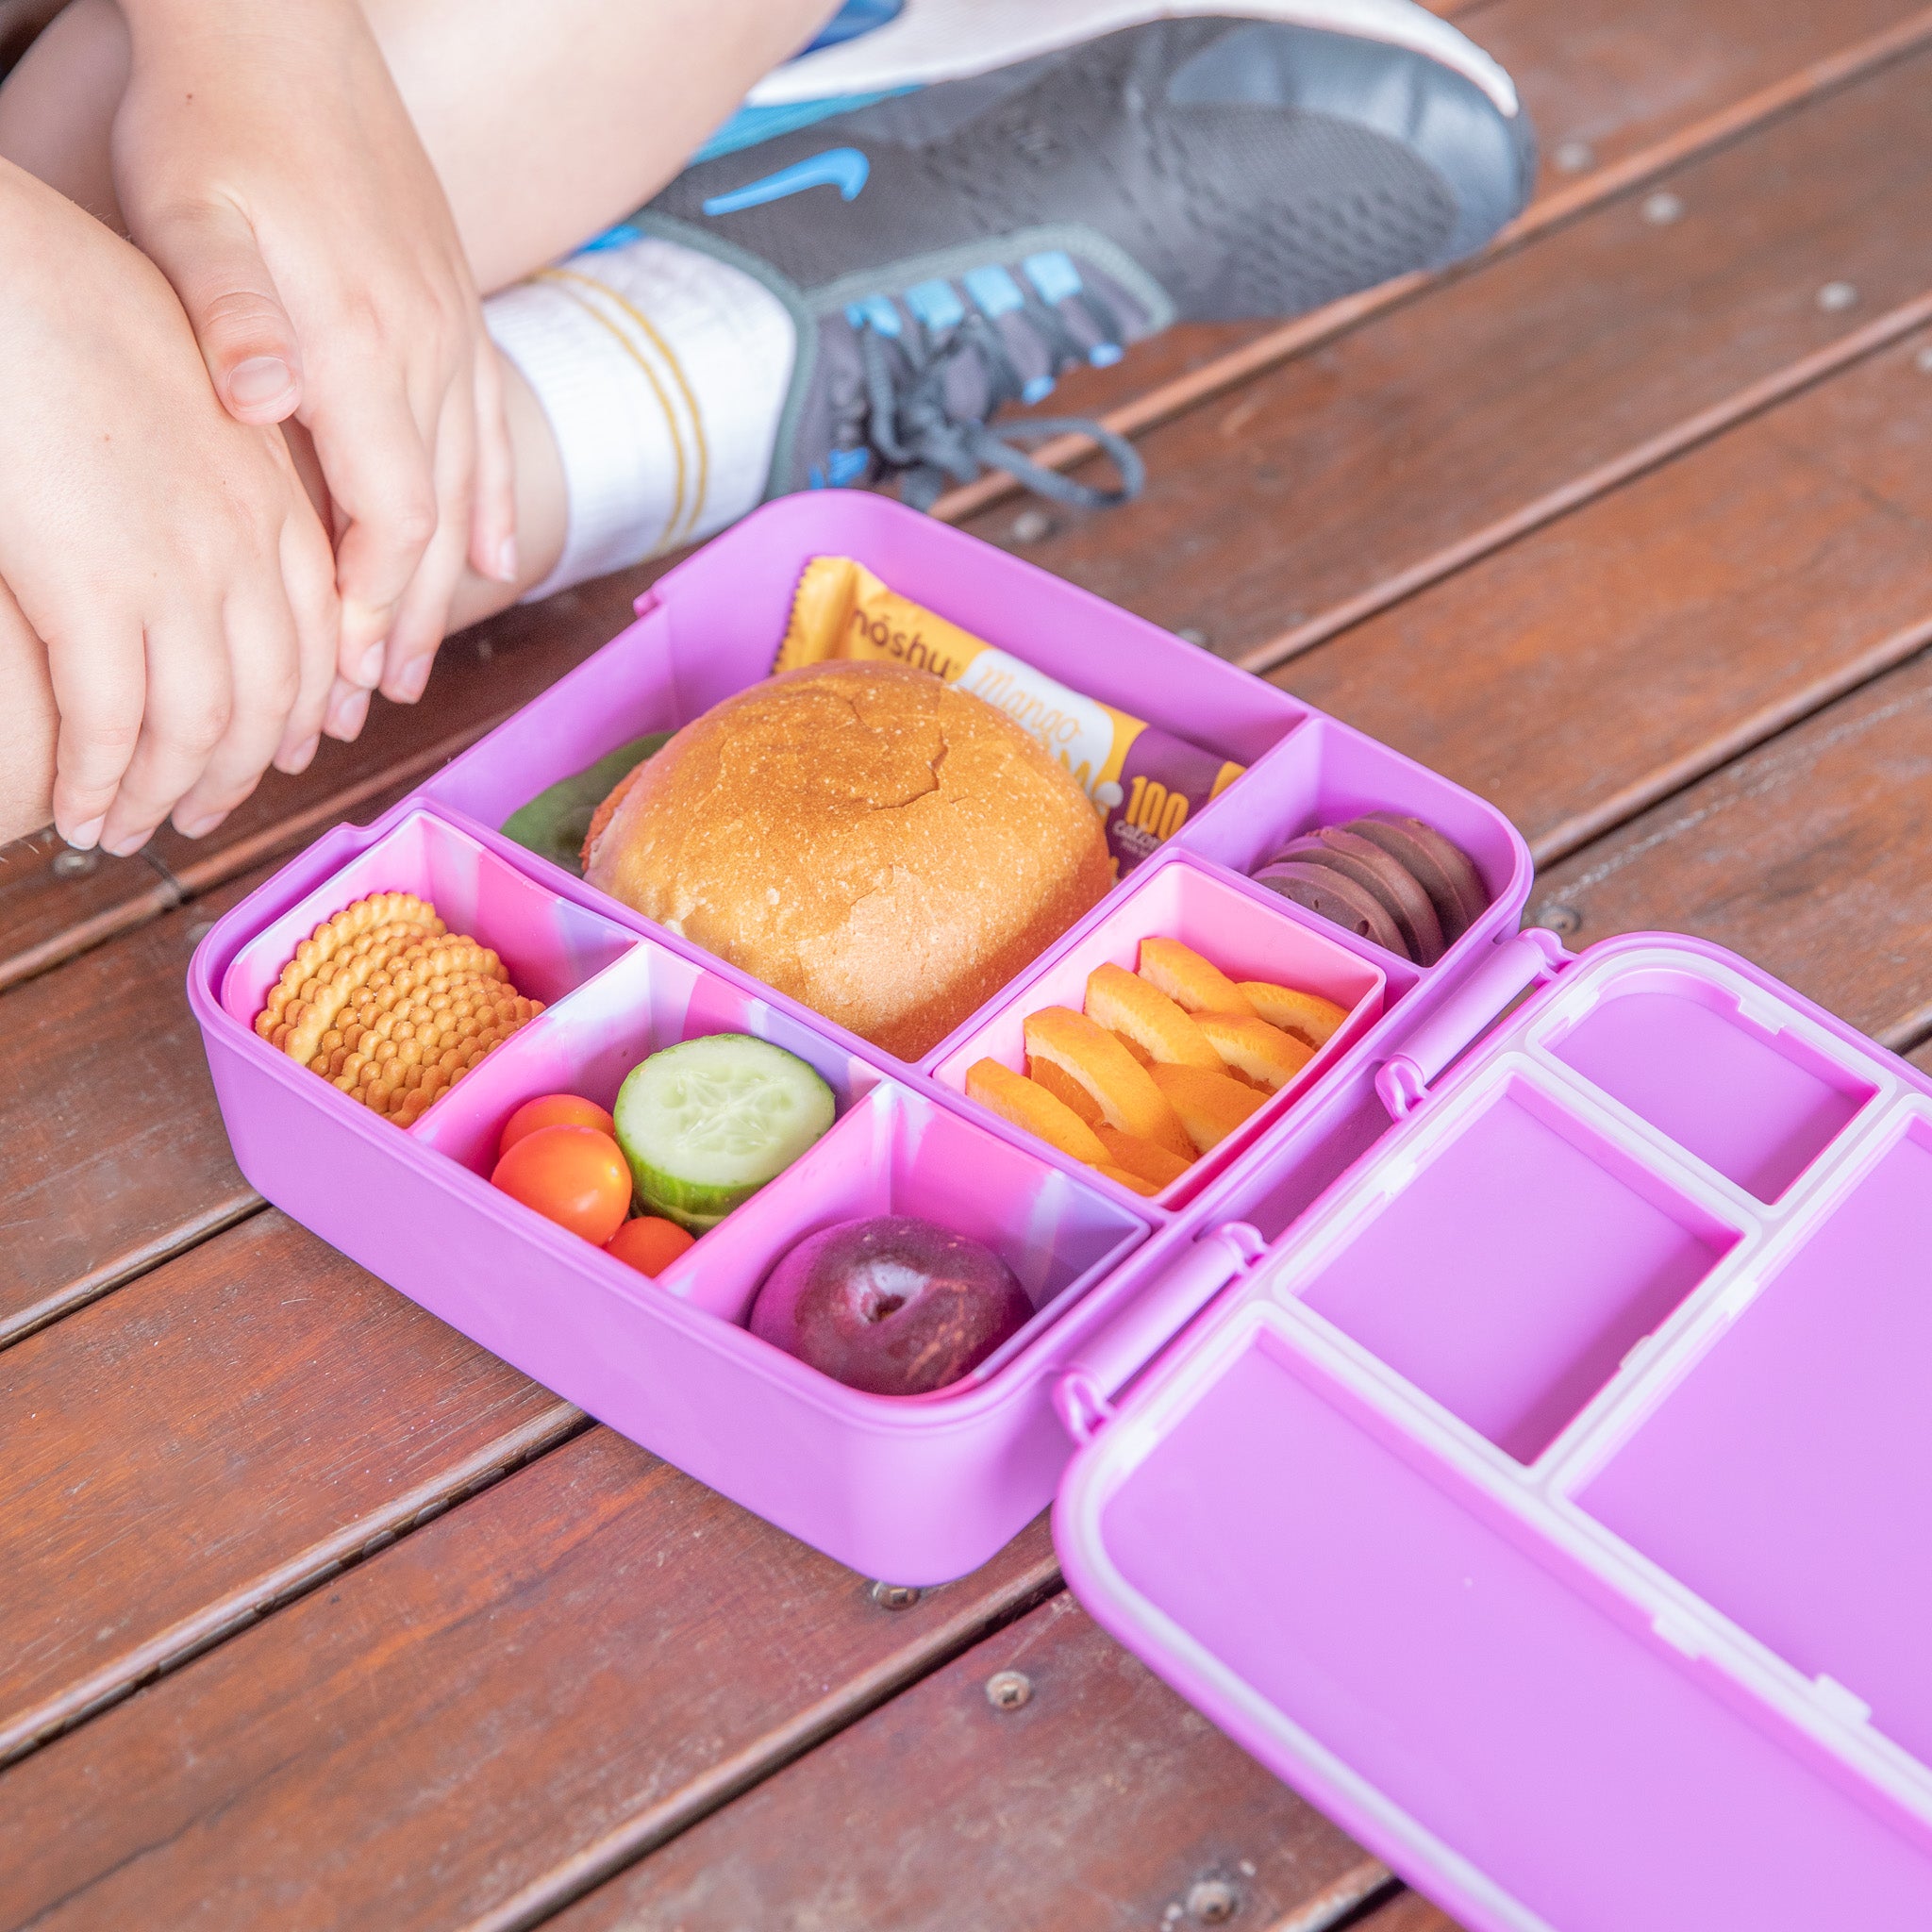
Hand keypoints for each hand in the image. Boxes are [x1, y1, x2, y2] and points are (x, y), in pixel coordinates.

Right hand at [0, 159, 338, 851]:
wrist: (6, 273)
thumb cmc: (74, 317)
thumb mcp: (187, 402)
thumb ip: (221, 482)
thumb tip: (207, 544)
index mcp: (283, 507)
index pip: (315, 644)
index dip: (294, 716)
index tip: (276, 757)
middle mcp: (251, 551)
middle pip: (267, 702)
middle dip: (234, 775)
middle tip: (197, 816)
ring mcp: (180, 573)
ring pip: (195, 728)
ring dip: (162, 796)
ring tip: (126, 832)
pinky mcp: (95, 589)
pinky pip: (111, 722)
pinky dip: (99, 780)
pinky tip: (78, 813)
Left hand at [111, 0, 516, 727]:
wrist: (285, 18)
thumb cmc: (217, 118)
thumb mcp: (195, 211)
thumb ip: (232, 315)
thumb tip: (264, 402)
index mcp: (366, 349)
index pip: (389, 517)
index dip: (371, 608)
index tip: (342, 679)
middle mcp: (429, 356)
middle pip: (433, 526)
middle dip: (402, 624)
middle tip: (364, 705)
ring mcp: (453, 336)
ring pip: (465, 492)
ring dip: (442, 584)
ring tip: (413, 663)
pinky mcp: (455, 313)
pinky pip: (491, 434)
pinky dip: (495, 507)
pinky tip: (496, 559)